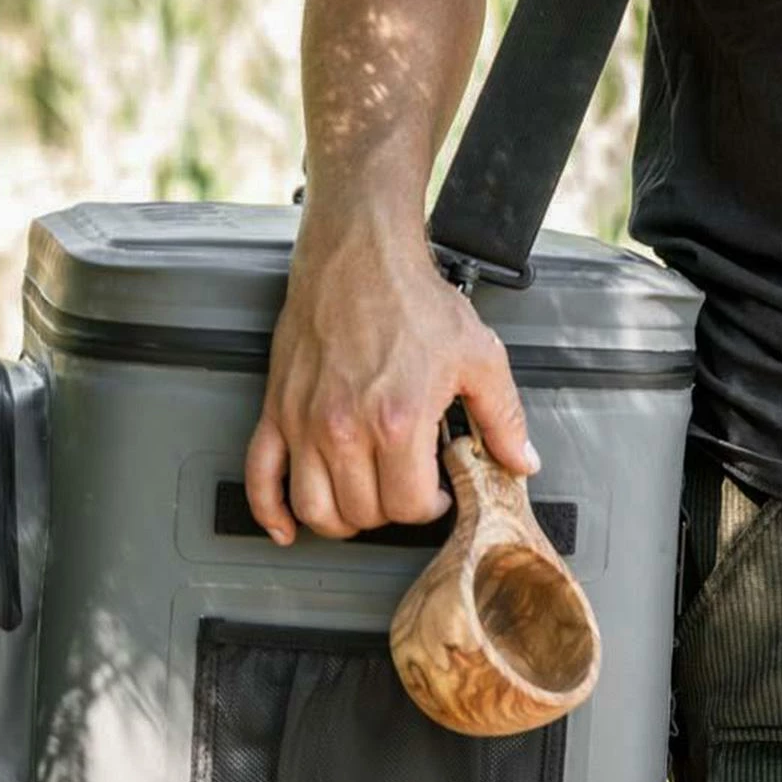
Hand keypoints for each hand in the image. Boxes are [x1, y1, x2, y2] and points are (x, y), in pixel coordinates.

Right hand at [245, 209, 538, 543]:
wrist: (360, 254)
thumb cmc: (414, 299)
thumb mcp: (480, 357)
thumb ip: (503, 418)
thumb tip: (521, 463)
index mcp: (396, 421)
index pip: (407, 507)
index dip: (429, 507)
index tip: (436, 490)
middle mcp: (343, 428)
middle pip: (361, 513)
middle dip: (390, 511)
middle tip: (406, 487)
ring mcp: (304, 422)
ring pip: (313, 509)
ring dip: (340, 520)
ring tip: (363, 502)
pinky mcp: (277, 408)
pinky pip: (259, 477)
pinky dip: (270, 511)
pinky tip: (286, 527)